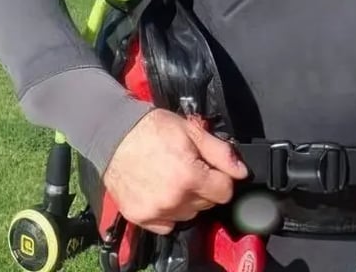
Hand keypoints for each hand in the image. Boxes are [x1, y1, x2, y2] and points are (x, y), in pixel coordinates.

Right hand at [102, 108, 248, 234]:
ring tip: (173, 178)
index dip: (221, 177)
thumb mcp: (192, 132)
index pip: (225, 191)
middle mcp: (174, 200)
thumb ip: (221, 153)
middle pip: (207, 204)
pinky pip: (167, 225)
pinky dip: (168, 212)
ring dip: (187, 200)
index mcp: (190, 177)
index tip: (210, 167)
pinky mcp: (141, 217)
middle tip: (188, 167)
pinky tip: (161, 192)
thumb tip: (242, 172)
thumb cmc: (153, 130)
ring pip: (189, 215)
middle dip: (204, 187)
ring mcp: (156, 211)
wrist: (114, 136)